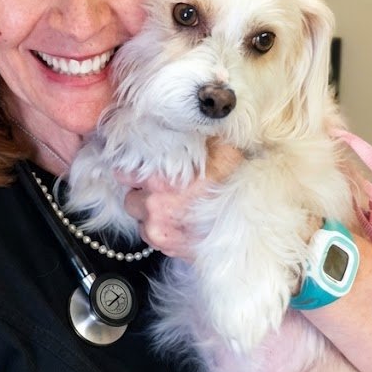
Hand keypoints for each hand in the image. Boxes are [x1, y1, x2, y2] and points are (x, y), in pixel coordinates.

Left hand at [121, 140, 240, 258]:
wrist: (249, 231)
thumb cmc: (236, 190)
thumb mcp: (223, 152)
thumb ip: (201, 138)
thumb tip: (193, 123)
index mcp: (161, 178)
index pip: (123, 172)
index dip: (132, 170)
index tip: (141, 169)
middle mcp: (153, 205)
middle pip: (129, 196)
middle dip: (142, 192)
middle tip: (162, 188)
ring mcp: (158, 230)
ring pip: (139, 218)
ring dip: (150, 212)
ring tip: (173, 206)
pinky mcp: (165, 248)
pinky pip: (152, 236)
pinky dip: (160, 229)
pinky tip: (179, 221)